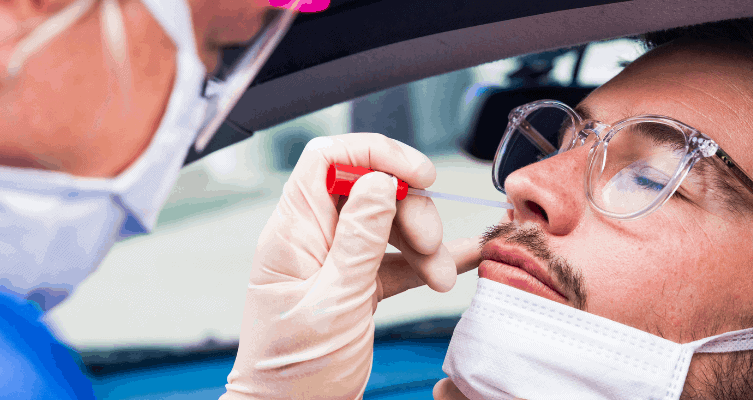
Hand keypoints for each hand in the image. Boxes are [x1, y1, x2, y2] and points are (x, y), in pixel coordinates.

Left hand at [221, 133, 479, 399]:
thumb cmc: (295, 373)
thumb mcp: (334, 303)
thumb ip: (358, 240)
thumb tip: (379, 181)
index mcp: (292, 233)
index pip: (328, 159)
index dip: (376, 154)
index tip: (418, 174)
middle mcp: (312, 238)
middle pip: (370, 189)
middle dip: (412, 211)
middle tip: (432, 246)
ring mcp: (335, 260)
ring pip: (390, 223)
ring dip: (425, 244)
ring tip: (443, 278)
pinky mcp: (357, 284)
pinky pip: (398, 258)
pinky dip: (428, 261)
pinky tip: (460, 261)